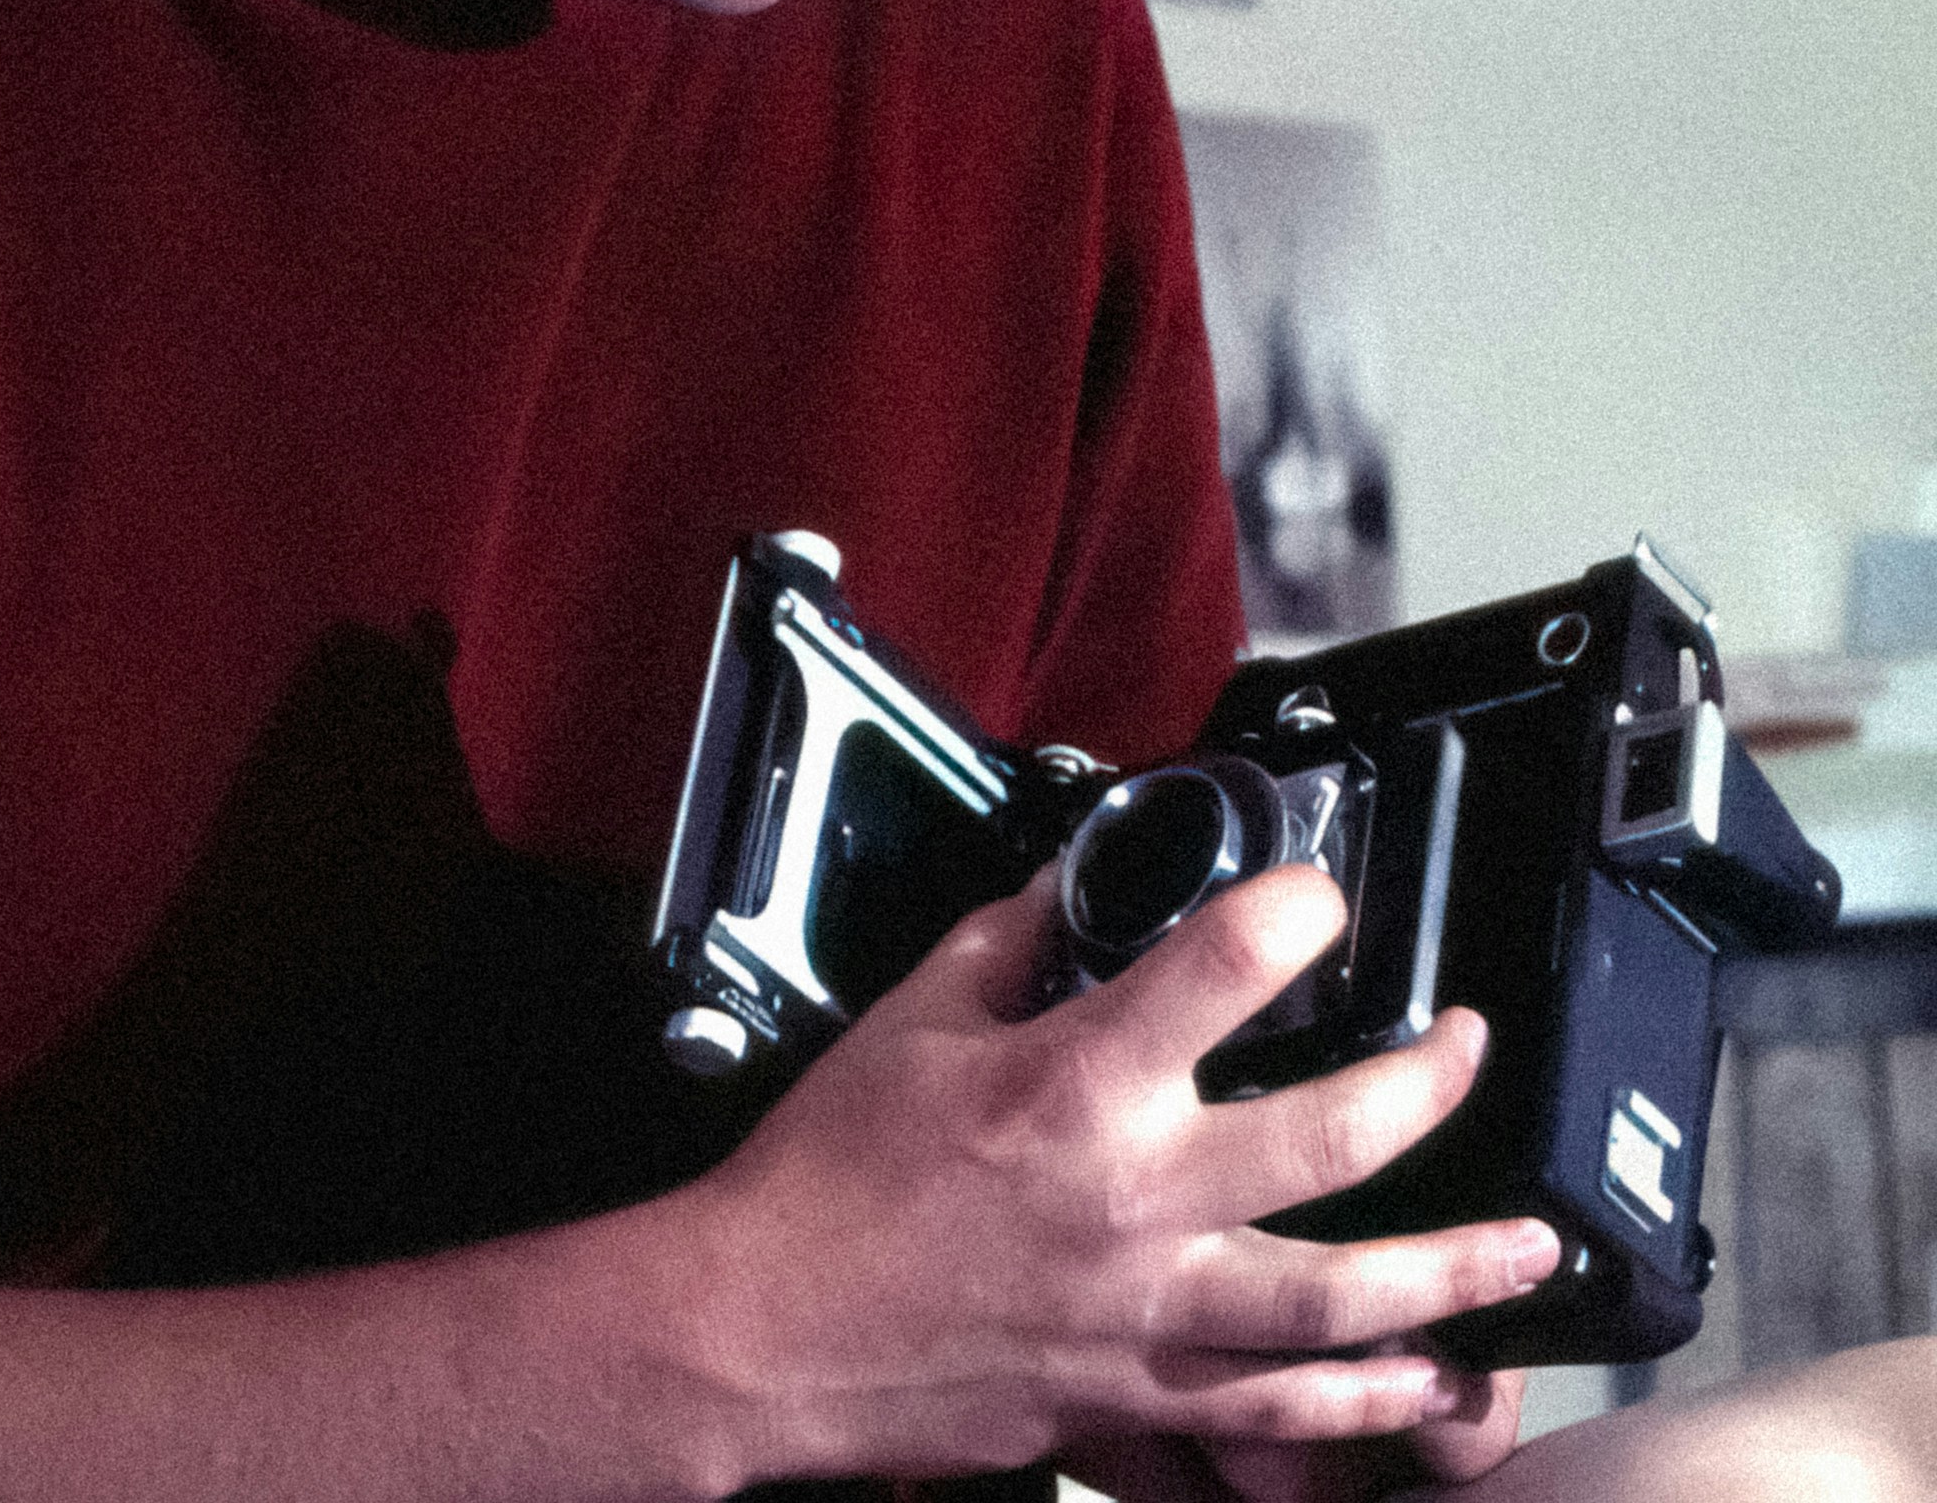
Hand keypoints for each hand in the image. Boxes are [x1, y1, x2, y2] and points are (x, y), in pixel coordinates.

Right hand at [665, 860, 1560, 1490]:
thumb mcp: (917, 1016)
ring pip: (1341, 1302)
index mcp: (1074, 1086)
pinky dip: (1367, 1403)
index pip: (1223, 968)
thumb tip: (1077, 887)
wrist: (770, 1330)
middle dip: (1427, 1085)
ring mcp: (1147, 1314)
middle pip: (1330, 1141)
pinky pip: (1279, 1412)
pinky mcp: (1137, 1399)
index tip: (1322, 895)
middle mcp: (1134, 1202)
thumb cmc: (828, 1180)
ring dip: (1451, 1272)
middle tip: (1470, 1048)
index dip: (1293, 912)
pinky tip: (1430, 1383)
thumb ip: (1015, 942)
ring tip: (1530, 1246)